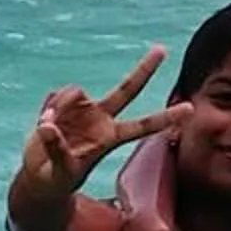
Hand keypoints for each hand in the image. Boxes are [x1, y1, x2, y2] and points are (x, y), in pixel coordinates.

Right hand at [19, 47, 184, 191]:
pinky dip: (47, 109)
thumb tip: (48, 126)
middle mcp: (101, 119)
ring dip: (59, 106)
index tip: (190, 109)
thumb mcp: (59, 172)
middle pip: (127, 89)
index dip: (166, 118)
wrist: (40, 178)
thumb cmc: (56, 180)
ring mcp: (82, 110)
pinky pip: (54, 97)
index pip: (144, 126)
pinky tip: (43, 124)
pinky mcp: (62, 105)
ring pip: (73, 91)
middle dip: (144, 69)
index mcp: (110, 139)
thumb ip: (57, 149)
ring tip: (47, 128)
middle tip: (162, 49)